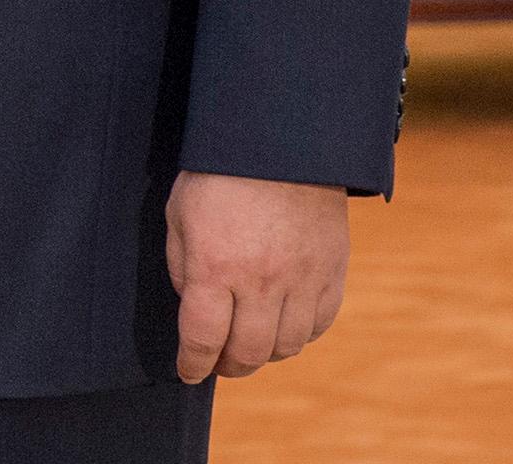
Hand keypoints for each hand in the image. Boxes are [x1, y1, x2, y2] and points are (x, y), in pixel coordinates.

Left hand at [168, 170, 347, 381]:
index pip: (202, 338)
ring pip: (286, 346)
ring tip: (250, 345)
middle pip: (247, 352)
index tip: (188, 371)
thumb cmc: (219, 172)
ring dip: (265, 354)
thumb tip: (193, 307)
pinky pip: (319, 324)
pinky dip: (300, 334)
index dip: (192, 363)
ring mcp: (301, 280)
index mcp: (215, 266)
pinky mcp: (332, 272)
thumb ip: (183, 265)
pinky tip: (284, 325)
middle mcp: (260, 282)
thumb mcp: (180, 212)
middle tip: (219, 363)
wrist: (281, 140)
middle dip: (227, 366)